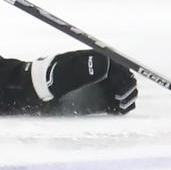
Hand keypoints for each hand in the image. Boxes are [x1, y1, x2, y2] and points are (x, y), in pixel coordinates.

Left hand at [12, 51, 137, 115]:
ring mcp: (104, 88)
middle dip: (127, 86)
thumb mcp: (65, 73)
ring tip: (119, 104)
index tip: (118, 87)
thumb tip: (105, 67)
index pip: (120, 64)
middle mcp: (104, 73)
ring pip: (127, 90)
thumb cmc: (51, 78)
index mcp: (97, 60)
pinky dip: (125, 106)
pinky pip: (122, 104)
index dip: (123, 75)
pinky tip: (119, 109)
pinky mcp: (104, 102)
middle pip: (126, 77)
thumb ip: (83, 70)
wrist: (41, 91)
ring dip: (129, 96)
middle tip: (118, 98)